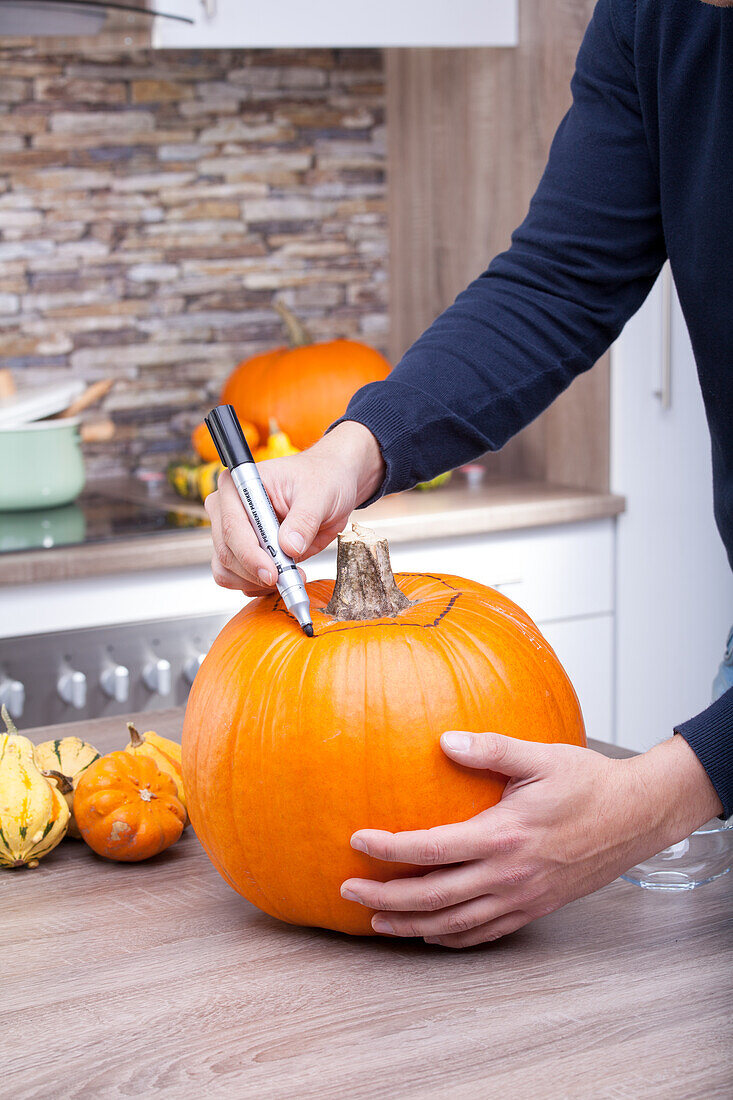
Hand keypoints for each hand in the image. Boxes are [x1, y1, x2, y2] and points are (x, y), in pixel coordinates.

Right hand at [205, 420, 383, 594]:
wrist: (331, 485)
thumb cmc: (321, 479)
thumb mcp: (319, 495)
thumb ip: (304, 520)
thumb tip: (289, 547)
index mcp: (239, 484)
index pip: (232, 526)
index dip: (249, 554)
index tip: (272, 573)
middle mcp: (228, 508)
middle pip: (226, 552)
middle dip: (256, 572)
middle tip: (289, 578)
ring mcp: (233, 532)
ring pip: (226, 570)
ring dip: (256, 582)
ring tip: (290, 575)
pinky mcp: (243, 551)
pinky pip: (238, 578)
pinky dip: (258, 585)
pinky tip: (283, 577)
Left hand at [341, 732, 721, 948]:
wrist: (636, 817)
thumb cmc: (587, 782)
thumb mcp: (539, 756)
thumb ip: (490, 749)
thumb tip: (443, 740)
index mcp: (502, 836)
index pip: (430, 850)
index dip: (388, 850)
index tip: (356, 842)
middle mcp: (508, 876)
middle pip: (432, 898)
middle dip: (385, 899)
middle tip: (348, 893)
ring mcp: (521, 898)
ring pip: (454, 925)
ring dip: (411, 926)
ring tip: (377, 922)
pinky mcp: (534, 909)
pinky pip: (484, 934)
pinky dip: (451, 939)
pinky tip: (429, 933)